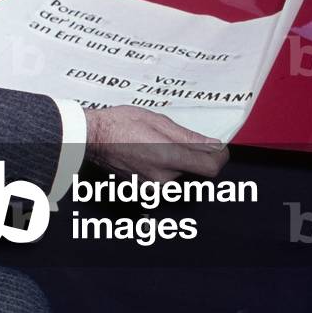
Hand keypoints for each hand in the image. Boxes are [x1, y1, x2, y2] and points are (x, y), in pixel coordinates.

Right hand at [84, 106, 228, 181]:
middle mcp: (163, 179)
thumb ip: (187, 136)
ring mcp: (153, 189)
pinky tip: (150, 154)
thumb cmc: (119, 124)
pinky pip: (166, 182)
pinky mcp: (145, 192)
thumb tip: (212, 144)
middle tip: (177, 139)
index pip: (210, 168)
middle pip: (194, 171)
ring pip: (180, 177)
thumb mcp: (157, 120)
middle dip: (193, 156)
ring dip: (178, 163)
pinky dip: (165, 169)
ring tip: (158, 145)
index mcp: (167, 158)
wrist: (92, 138)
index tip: (218, 148)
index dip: (219, 157)